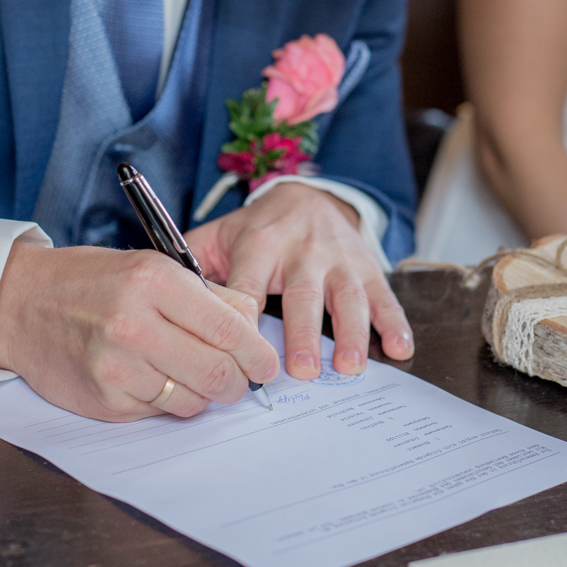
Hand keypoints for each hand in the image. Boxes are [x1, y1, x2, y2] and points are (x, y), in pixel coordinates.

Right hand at [0, 243, 279, 421]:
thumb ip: (207, 297)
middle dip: (237, 382)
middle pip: (219, 374)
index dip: (258, 354)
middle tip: (236, 378)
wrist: (20, 304)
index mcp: (155, 281)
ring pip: (193, 401)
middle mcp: (135, 324)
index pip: (230, 330)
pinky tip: (146, 377)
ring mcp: (117, 368)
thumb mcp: (152, 267)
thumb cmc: (93, 282)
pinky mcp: (105, 402)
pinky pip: (159, 413)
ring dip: (200, 393)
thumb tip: (254, 330)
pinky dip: (164, 400)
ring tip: (184, 371)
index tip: (267, 364)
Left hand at [187, 182, 413, 378]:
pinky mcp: (366, 267)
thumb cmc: (256, 230)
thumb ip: (190, 266)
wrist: (306, 195)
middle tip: (301, 371)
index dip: (243, 319)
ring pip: (348, 297)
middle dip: (304, 333)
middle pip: (303, 295)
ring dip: (352, 333)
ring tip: (350, 366)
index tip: (237, 354)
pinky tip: (401, 348)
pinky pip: (384, 295)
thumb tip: (165, 305)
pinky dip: (394, 322)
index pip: (248, 285)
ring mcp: (338, 259)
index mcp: (259, 244)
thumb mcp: (218, 235)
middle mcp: (302, 250)